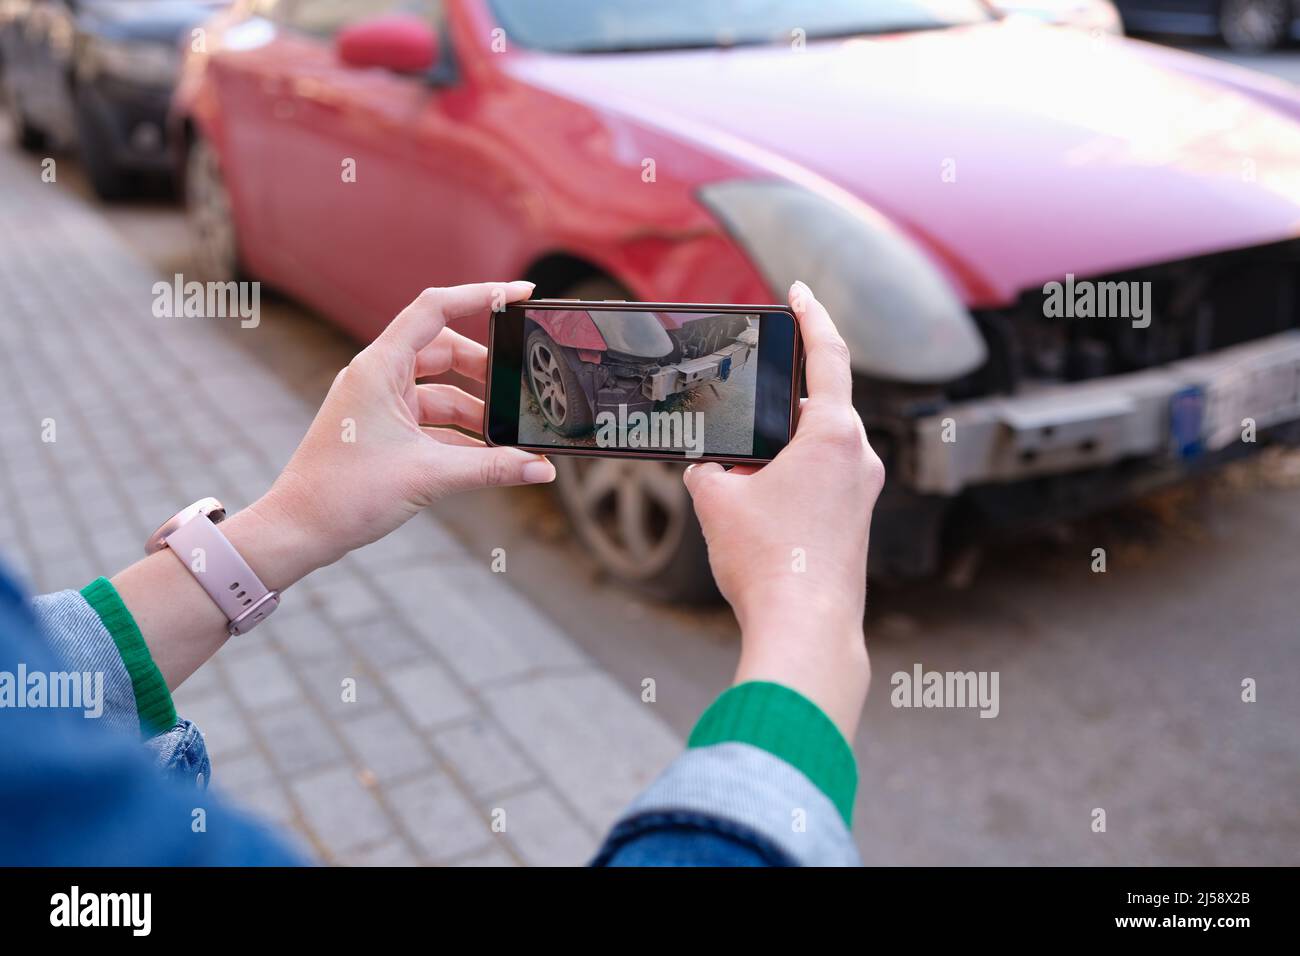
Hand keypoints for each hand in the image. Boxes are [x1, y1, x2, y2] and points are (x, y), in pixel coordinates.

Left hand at [238, 282, 555, 586]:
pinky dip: (460, 435)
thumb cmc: (343, 495)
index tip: (522, 294)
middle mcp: (377, 376)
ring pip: (441, 390)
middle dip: (485, 371)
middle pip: (445, 350)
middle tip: (519, 390)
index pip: (436, 308)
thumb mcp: (428, 476)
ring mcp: (379, 402)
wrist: (298, 530)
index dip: (481, 295)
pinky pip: (431, 420)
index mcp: (379, 367)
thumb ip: (491, 468)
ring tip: (509, 437)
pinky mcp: (382, 428)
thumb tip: (540, 469)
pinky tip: (489, 458)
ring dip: (475, 411)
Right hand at [682, 282, 884, 738]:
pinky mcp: (855, 523)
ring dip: (781, 447)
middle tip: (742, 395)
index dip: (811, 316)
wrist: (807, 629)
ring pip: (818, 447)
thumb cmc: (768, 561)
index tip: (799, 292)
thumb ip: (708, 469)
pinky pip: (823, 480)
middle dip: (778, 400)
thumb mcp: (717, 501)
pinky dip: (791, 476)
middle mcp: (859, 456)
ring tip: (737, 467)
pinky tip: (757, 502)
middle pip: (818, 405)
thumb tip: (711, 469)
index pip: (828, 354)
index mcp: (833, 433)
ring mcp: (862, 493)